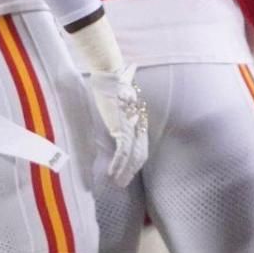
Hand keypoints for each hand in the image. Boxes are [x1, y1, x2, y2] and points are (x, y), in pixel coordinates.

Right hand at [83, 67, 149, 186]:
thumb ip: (128, 86)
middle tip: (123, 183)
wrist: (112, 75)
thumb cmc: (117, 81)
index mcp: (139, 120)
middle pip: (140, 154)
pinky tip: (112, 173)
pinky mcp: (122, 128)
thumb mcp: (124, 89)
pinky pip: (122, 152)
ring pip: (133, 156)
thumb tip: (131, 69)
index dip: (136, 161)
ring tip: (118, 183)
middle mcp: (138, 126)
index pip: (141, 145)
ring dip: (125, 172)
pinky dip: (118, 164)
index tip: (130, 171)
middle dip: (132, 170)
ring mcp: (132, 128)